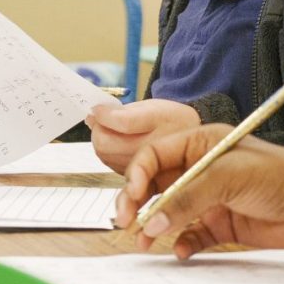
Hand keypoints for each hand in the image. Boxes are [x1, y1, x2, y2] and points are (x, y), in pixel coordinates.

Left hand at [86, 98, 200, 173]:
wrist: (188, 141)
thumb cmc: (170, 119)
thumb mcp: (152, 107)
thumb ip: (122, 111)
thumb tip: (95, 113)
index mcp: (158, 124)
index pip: (122, 123)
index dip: (103, 115)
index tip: (96, 109)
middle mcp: (152, 149)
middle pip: (105, 144)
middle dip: (97, 129)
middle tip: (101, 120)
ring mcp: (143, 167)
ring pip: (104, 155)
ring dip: (101, 141)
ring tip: (111, 131)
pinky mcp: (137, 177)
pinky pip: (110, 163)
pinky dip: (107, 151)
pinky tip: (118, 143)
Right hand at [114, 124, 283, 259]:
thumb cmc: (281, 177)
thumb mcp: (229, 177)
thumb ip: (188, 198)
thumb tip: (153, 221)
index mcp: (200, 144)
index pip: (155, 155)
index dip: (138, 175)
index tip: (133, 198)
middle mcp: (200, 168)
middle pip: (155, 183)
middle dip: (138, 202)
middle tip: (127, 222)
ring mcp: (209, 197)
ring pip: (168, 211)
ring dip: (154, 226)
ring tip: (146, 242)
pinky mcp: (220, 224)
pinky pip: (189, 234)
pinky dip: (181, 243)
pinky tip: (181, 250)